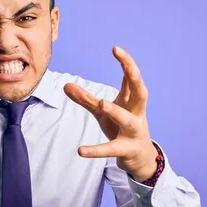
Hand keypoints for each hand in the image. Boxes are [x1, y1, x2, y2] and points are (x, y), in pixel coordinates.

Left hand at [64, 46, 157, 181]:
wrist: (140, 158)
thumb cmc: (122, 128)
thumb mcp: (102, 112)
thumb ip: (86, 99)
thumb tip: (65, 85)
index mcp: (132, 101)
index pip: (131, 78)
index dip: (126, 63)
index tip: (116, 49)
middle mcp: (136, 113)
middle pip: (141, 92)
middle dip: (135, 76)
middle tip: (126, 63)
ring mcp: (134, 131)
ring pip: (128, 120)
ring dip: (116, 111)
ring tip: (103, 103)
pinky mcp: (127, 150)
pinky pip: (111, 149)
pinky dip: (96, 150)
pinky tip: (81, 150)